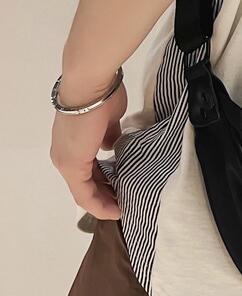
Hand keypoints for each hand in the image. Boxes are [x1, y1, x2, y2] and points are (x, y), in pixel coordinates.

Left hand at [49, 74, 127, 219]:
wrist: (90, 86)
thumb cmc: (102, 97)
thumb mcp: (110, 120)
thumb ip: (110, 136)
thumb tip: (111, 145)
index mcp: (71, 144)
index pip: (85, 172)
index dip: (103, 185)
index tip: (121, 192)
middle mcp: (63, 156)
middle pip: (83, 186)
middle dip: (105, 197)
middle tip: (124, 204)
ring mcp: (66, 161)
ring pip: (83, 191)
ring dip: (103, 201)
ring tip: (121, 209)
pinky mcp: (73, 166)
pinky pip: (85, 193)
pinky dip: (99, 203)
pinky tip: (115, 209)